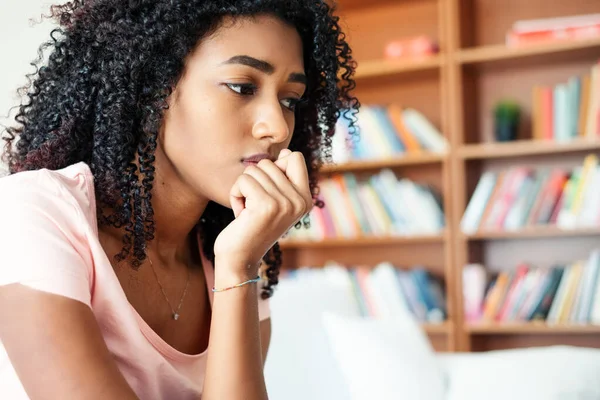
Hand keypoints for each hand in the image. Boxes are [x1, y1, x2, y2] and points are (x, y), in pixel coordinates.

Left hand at [214, 149, 312, 277]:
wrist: (239, 259)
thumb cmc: (252, 227)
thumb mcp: (275, 201)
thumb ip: (282, 178)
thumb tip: (286, 151)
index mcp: (306, 199)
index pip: (295, 157)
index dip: (275, 166)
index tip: (268, 191)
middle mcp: (300, 201)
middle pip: (269, 163)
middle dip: (254, 181)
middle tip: (254, 206)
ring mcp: (285, 204)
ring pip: (254, 170)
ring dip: (243, 189)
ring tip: (247, 211)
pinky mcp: (266, 206)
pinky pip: (243, 180)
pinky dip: (235, 194)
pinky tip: (240, 213)